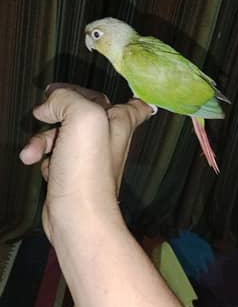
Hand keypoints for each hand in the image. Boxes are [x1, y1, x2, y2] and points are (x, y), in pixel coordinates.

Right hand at [19, 84, 151, 240]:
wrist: (76, 215)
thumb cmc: (87, 167)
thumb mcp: (83, 117)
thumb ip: (67, 98)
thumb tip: (49, 105)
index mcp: (119, 121)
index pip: (136, 104)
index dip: (130, 94)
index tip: (123, 91)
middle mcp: (107, 137)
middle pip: (84, 111)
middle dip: (60, 110)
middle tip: (44, 108)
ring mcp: (88, 155)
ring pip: (63, 132)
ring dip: (43, 138)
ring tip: (32, 151)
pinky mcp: (70, 172)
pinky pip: (54, 153)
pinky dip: (42, 156)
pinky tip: (36, 164)